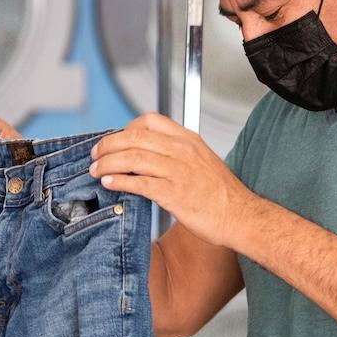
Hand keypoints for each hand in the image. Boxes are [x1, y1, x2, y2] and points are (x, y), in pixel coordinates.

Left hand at [88, 112, 253, 248]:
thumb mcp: (202, 161)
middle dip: (108, 144)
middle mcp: (181, 151)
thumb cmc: (222, 194)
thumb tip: (148, 156)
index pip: (149, 120)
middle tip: (95, 154)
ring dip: (107, 163)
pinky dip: (119, 181)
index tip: (115, 140)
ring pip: (132, 157)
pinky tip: (109, 183)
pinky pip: (139, 183)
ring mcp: (178, 171)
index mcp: (188, 139)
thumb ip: (177, 154)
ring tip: (96, 170)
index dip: (126, 128)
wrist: (241, 216)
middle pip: (134, 137)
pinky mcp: (174, 194)